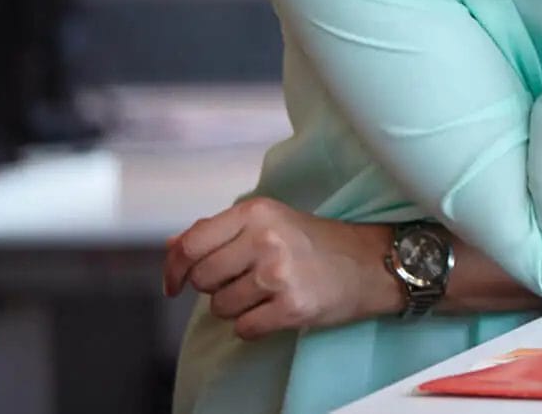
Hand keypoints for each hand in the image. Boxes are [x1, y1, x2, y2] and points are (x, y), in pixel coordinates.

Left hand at [164, 197, 399, 339]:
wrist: (369, 263)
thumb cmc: (316, 242)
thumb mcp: (269, 222)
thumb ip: (218, 231)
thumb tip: (171, 245)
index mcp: (256, 211)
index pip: (191, 244)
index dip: (174, 268)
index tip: (174, 283)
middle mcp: (265, 239)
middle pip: (203, 280)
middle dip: (216, 288)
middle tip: (245, 280)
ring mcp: (278, 274)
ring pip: (220, 308)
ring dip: (236, 308)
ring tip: (266, 293)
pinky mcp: (291, 306)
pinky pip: (243, 329)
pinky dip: (254, 326)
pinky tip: (276, 309)